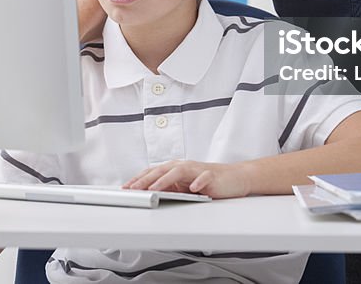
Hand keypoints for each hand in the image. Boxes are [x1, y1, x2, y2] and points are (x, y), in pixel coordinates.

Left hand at [123, 160, 251, 198]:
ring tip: (153, 189)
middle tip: (133, 189)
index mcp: (176, 168)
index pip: (154, 171)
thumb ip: (169, 188)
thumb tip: (148, 194)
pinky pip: (203, 178)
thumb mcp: (184, 186)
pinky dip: (197, 182)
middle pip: (162, 170)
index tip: (126, 187)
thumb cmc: (208, 182)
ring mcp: (198, 170)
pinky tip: (192, 189)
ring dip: (165, 180)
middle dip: (146, 180)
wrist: (234, 177)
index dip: (139, 178)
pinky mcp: (212, 176)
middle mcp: (185, 167)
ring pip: (179, 172)